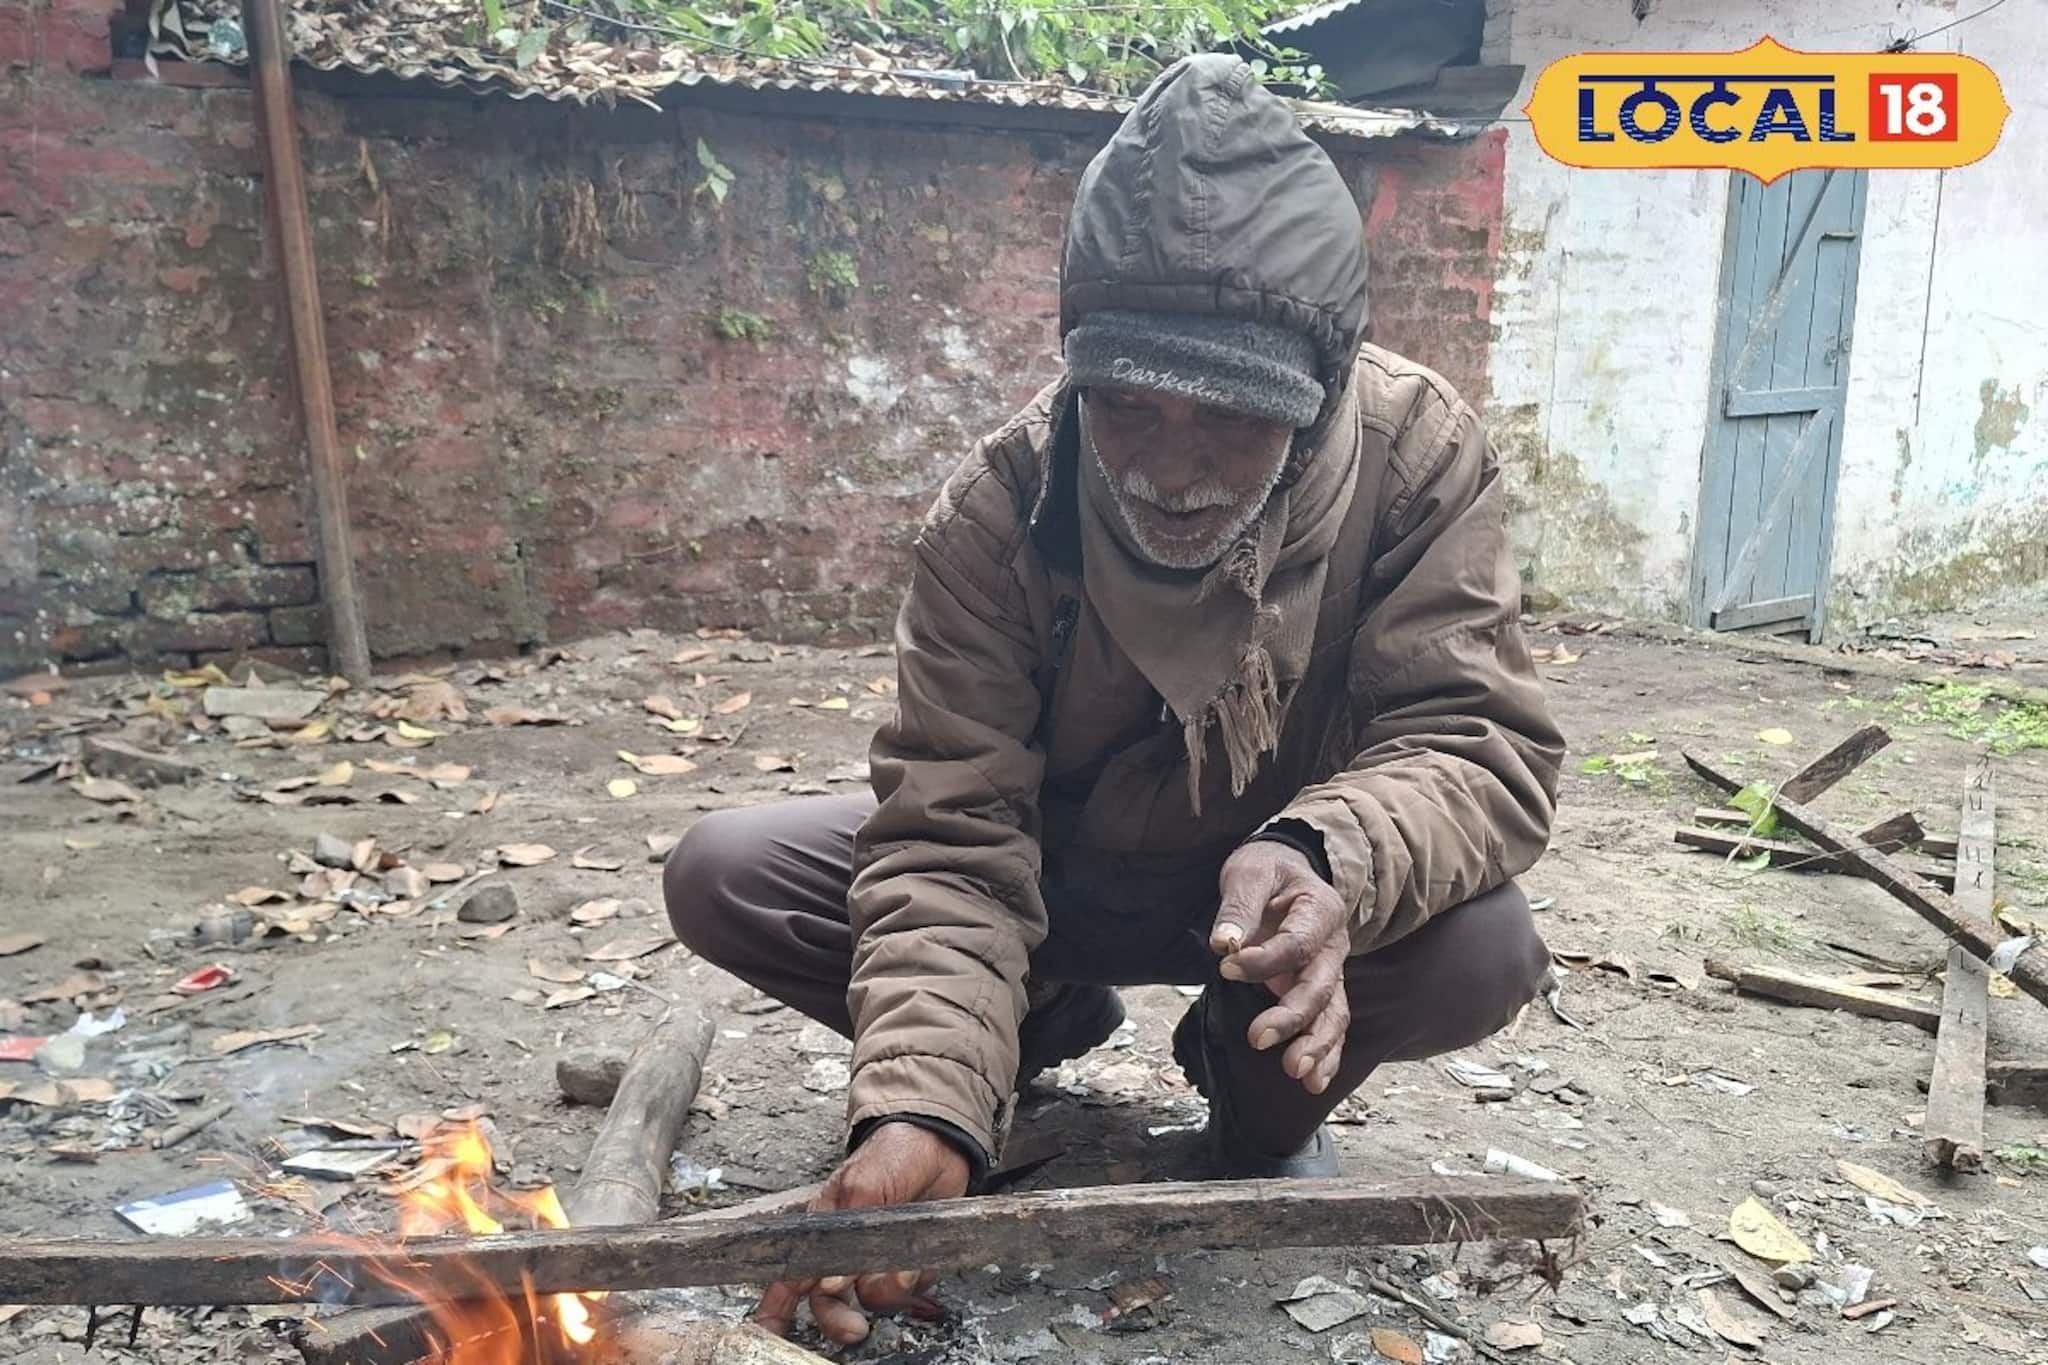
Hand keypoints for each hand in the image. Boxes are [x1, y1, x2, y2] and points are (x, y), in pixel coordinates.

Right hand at [753, 1121, 970, 1343]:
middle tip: (856, 1329)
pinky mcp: (912, 1263)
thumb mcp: (860, 1185)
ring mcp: (880, 1260)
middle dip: (839, 1319)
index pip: (791, 1276)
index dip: (778, 1308)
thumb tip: (829, 1283)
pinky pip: (913, 1289)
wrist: (939, 1144)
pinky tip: (923, 1257)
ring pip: (875, 1298)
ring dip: (891, 1288)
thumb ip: (844, 1233)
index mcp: (822, 1231)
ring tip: (906, 1266)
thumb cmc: (889, 1156)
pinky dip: (919, 1279)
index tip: (772, 1331)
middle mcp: (847, 1252)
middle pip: (830, 1302)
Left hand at [1211, 840, 1350, 1094]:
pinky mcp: (1320, 992)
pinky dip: (1325, 1056)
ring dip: (1316, 1046)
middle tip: (1257, 1038)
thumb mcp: (1250, 872)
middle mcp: (1333, 945)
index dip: (1265, 961)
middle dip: (1292, 1017)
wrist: (1288, 872)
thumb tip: (1224, 943)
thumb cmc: (1268, 870)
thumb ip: (1238, 906)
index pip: (1298, 943)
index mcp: (1320, 909)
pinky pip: (1330, 1026)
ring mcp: (1330, 972)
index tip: (1227, 967)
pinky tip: (1313, 1082)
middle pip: (1321, 987)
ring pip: (1333, 1014)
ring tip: (1296, 1073)